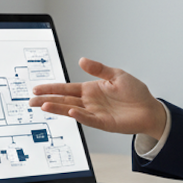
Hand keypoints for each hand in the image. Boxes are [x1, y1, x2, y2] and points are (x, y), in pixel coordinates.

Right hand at [29, 58, 166, 137]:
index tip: (37, 88)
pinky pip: (89, 119)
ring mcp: (95, 113)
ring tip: (44, 106)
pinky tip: (71, 112)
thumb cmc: (135, 92)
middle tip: (31, 101)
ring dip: (58, 108)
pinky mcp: (104, 123)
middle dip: (47, 100)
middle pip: (64, 100)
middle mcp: (90, 102)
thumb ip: (98, 69)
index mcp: (91, 89)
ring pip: (72, 110)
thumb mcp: (116, 75)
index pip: (66, 88)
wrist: (150, 108)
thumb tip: (82, 60)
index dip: (52, 88)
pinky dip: (80, 116)